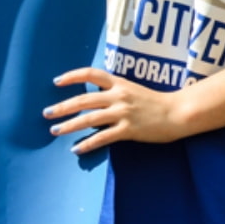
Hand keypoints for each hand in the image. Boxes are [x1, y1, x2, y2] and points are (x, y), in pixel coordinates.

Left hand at [44, 68, 185, 152]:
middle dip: (62, 107)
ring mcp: (122, 113)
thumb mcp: (134, 89)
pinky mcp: (128, 130)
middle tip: (47, 113)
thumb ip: (115, 92)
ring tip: (55, 131)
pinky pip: (102, 138)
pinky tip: (77, 149)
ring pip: (88, 118)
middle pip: (83, 99)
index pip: (90, 74)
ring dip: (69, 125)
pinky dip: (87, 144)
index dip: (72, 76)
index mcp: (119, 82)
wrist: (177, 112)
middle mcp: (118, 95)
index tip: (56, 82)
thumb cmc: (156, 102)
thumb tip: (96, 99)